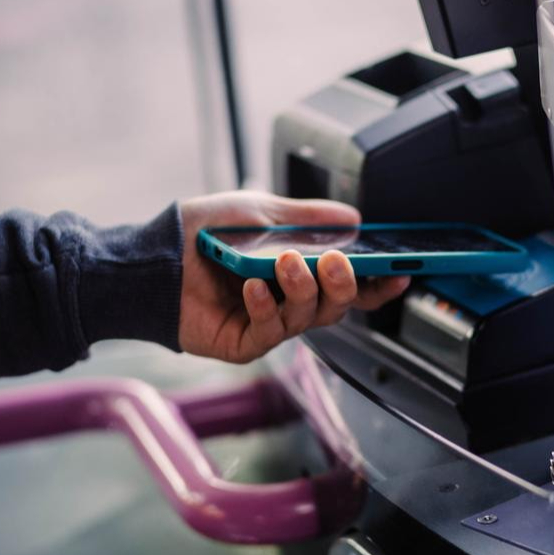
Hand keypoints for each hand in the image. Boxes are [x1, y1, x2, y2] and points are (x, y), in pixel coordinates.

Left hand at [178, 191, 409, 363]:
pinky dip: (265, 306)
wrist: (153, 255)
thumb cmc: (202, 233)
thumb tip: (352, 217)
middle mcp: (288, 303)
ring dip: (303, 289)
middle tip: (337, 260)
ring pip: (308, 319)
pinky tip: (252, 287)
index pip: (349, 286)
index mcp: (299, 274)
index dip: (377, 284)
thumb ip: (307, 217)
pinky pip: (269, 332)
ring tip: (286, 262)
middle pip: (336, 307)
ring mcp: (268, 325)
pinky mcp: (243, 343)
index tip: (400, 272)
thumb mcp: (260, 211)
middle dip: (343, 284)